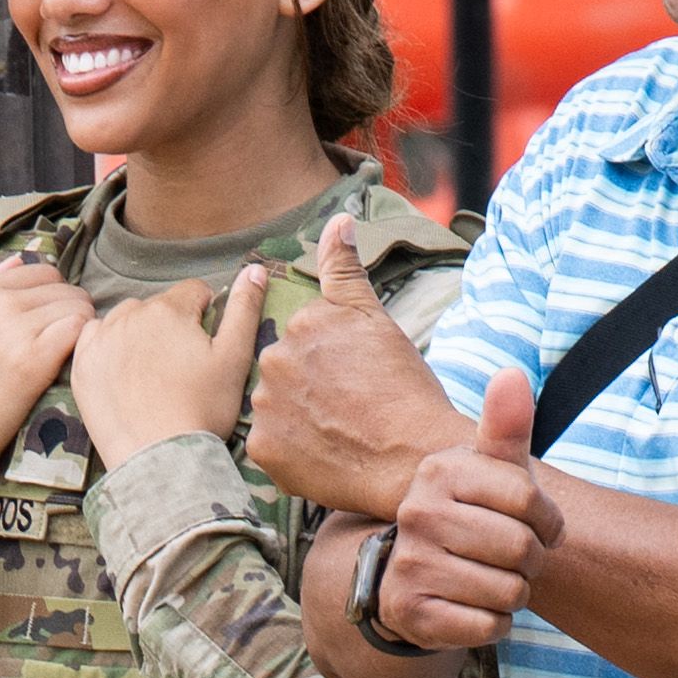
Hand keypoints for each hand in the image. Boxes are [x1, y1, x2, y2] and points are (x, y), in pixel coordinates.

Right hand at [0, 253, 97, 541]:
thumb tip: (18, 263)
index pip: (41, 272)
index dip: (54, 297)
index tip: (53, 324)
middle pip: (63, 288)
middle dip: (72, 310)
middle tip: (67, 343)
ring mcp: (14, 330)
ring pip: (76, 306)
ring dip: (82, 329)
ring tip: (71, 356)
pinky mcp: (32, 361)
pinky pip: (79, 330)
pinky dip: (85, 344)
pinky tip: (75, 364)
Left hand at [67, 265, 269, 461]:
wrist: (157, 459)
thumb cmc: (202, 410)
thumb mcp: (234, 359)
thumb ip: (244, 309)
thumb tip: (254, 268)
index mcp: (170, 309)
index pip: (194, 291)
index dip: (206, 315)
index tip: (206, 347)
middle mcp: (131, 314)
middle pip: (158, 306)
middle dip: (172, 326)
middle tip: (180, 368)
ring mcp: (102, 339)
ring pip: (125, 319)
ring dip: (139, 334)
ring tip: (152, 372)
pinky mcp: (82, 364)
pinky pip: (93, 338)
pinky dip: (108, 347)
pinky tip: (123, 373)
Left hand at [243, 217, 473, 517]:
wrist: (414, 457)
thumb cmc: (404, 389)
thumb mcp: (377, 319)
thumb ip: (347, 269)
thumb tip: (339, 220)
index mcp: (303, 323)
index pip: (305, 339)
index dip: (331, 362)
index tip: (356, 379)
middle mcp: (275, 358)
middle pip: (284, 370)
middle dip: (309, 386)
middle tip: (348, 408)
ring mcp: (266, 405)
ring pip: (275, 407)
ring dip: (298, 418)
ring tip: (338, 433)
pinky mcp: (263, 449)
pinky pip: (270, 446)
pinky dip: (291, 452)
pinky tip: (323, 454)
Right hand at [369, 371, 559, 650]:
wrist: (412, 576)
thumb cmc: (471, 516)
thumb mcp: (490, 471)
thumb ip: (506, 426)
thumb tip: (511, 374)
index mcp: (440, 470)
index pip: (527, 497)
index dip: (548, 520)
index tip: (540, 526)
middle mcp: (416, 513)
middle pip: (520, 548)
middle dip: (531, 561)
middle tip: (513, 559)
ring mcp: (409, 564)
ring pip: (508, 591)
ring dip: (513, 594)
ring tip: (491, 580)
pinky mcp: (410, 612)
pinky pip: (489, 626)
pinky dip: (495, 623)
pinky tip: (474, 608)